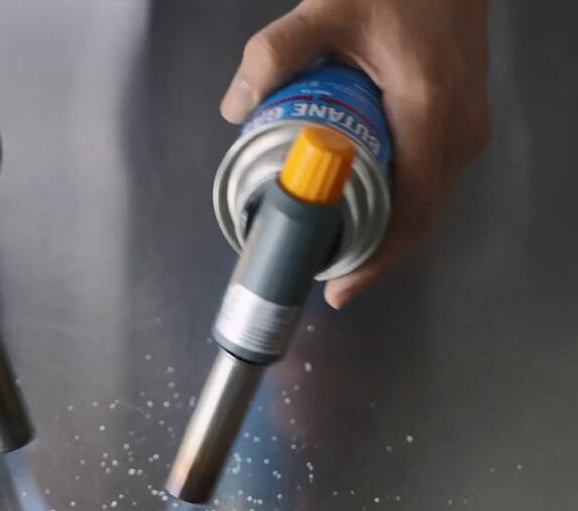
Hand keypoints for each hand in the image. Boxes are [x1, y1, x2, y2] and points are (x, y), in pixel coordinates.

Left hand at [219, 0, 489, 307]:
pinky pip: (427, 182)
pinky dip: (393, 203)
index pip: (410, 211)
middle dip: (370, 255)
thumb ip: (275, 54)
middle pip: (418, 218)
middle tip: (324, 274)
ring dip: (381, 231)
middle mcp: (458, 128)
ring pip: (424, 203)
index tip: (340, 290)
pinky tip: (357, 207)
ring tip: (334, 247)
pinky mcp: (461, 125)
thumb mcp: (329, 8)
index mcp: (430, 108)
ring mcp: (466, 129)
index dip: (375, 262)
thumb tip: (236, 108)